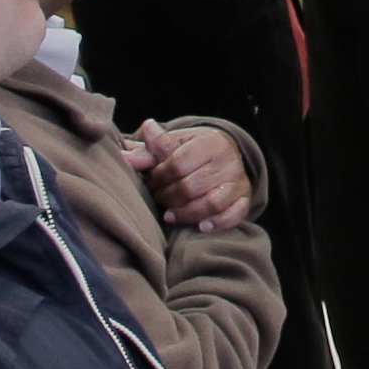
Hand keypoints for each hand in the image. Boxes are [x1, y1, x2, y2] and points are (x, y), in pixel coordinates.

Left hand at [132, 121, 253, 230]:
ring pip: (211, 203)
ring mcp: (238, 180)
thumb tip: (124, 155)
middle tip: (158, 201)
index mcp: (208, 141)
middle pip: (192, 186)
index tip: (150, 183)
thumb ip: (150, 151)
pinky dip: (218, 223)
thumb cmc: (192, 150)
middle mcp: (228, 159)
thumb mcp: (173, 144)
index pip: (178, 164)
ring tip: (170, 216)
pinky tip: (201, 226)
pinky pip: (234, 214)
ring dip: (187, 214)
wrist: (224, 153)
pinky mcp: (245, 198)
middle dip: (169, 198)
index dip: (159, 178)